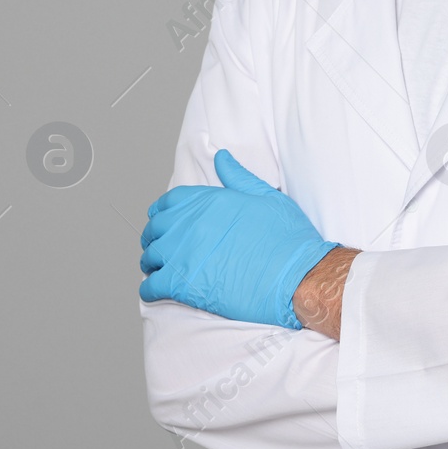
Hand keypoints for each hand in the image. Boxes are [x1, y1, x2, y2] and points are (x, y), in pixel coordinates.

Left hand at [140, 149, 338, 329]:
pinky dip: (150, 289)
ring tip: (159, 269)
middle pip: (156, 229)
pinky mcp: (184, 285)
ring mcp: (184, 255)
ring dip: (152, 263)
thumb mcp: (266, 197)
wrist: (297, 276)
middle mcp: (191, 224)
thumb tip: (220, 157)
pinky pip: (152, 286)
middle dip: (155, 237)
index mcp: (209, 201)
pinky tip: (156, 291)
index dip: (163, 212)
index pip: (170, 201)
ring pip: (150, 257)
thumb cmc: (288, 238)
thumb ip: (237, 176)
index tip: (163, 221)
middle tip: (160, 247)